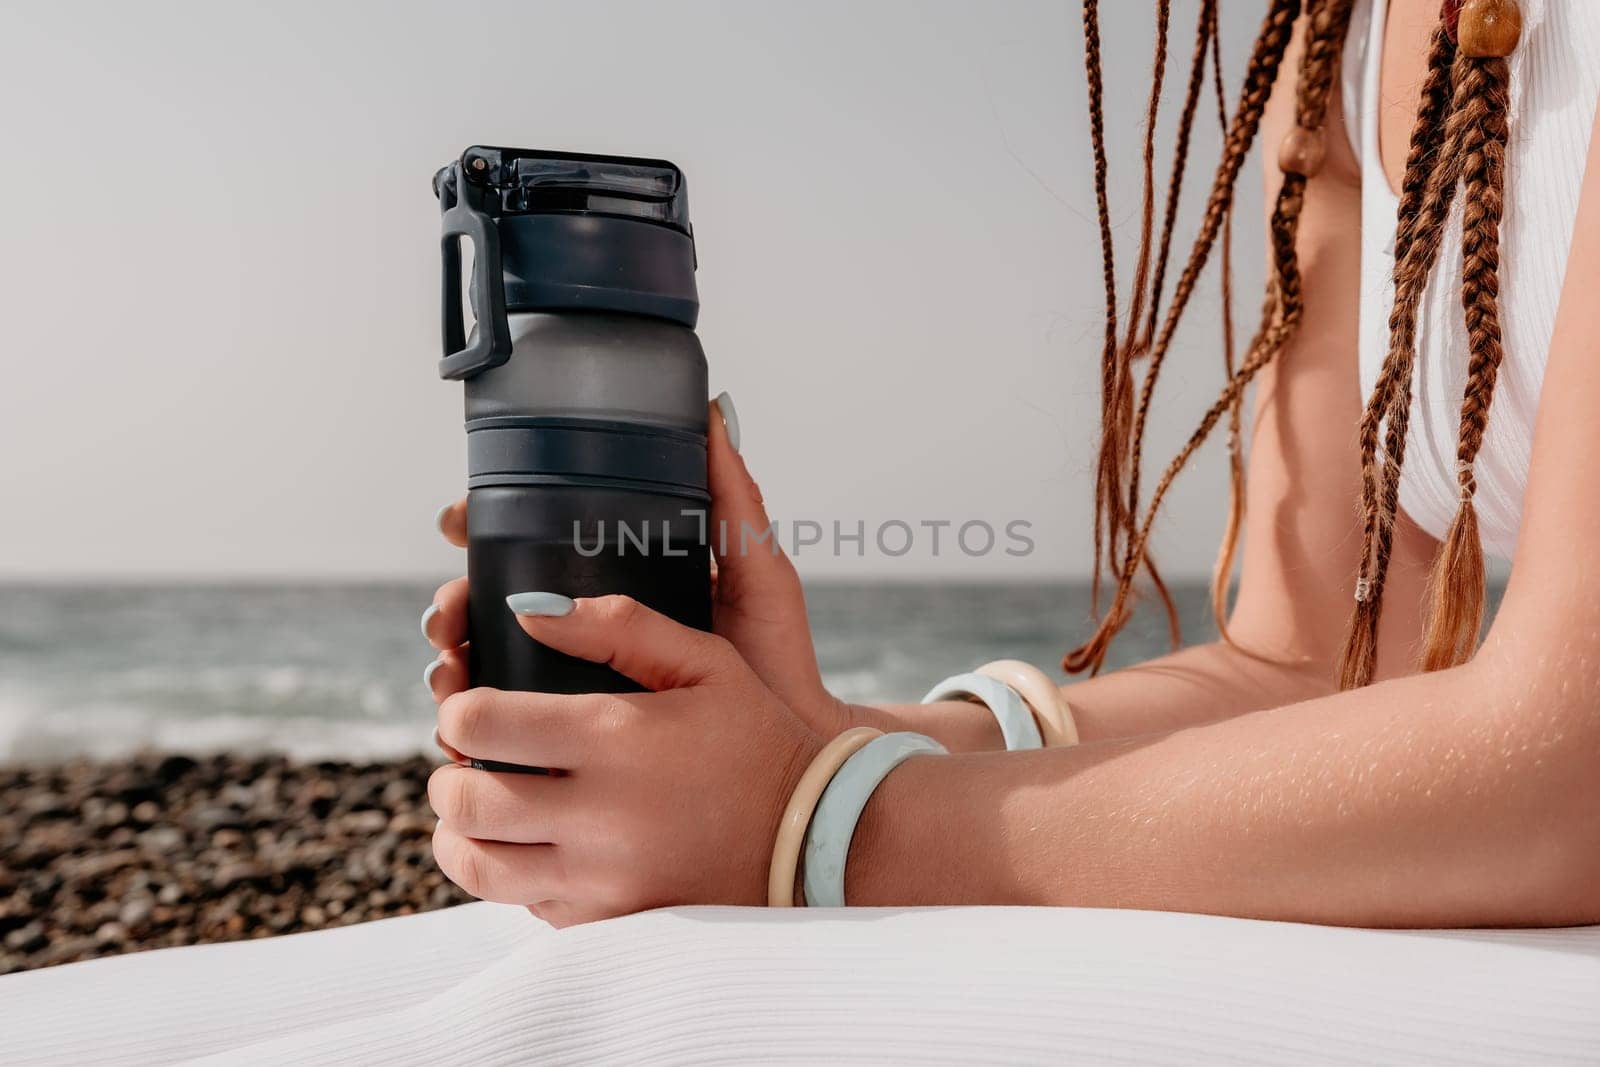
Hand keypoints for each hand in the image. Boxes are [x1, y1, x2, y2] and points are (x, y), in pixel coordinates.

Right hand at [423, 394, 855, 737]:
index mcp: (618, 580)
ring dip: (452, 659)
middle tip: (449, 610)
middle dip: (453, 601)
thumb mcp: (756, 571)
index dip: (483, 525)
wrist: (792, 760)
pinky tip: (462, 731)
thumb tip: (713, 409)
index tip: (458, 520)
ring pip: (486, 663)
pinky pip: (506, 730)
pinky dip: (473, 727)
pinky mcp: (574, 741)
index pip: (532, 540)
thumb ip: (733, 499)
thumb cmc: (779, 662)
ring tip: (450, 667)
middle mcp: (588, 627)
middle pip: (492, 602)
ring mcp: (576, 685)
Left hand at [428, 593, 822, 925]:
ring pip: (477, 866)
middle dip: (446, 774)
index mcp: (616, 738)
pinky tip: (533, 846)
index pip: (481, 724)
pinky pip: (523, 905)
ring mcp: (602, 879)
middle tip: (462, 762)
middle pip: (464, 801)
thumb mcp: (706, 661)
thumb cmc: (756, 737)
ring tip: (477, 811)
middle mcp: (600, 815)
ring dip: (458, 835)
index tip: (471, 707)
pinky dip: (510, 874)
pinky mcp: (610, 922)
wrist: (815, 836)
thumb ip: (618, 624)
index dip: (458, 709)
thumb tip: (527, 612)